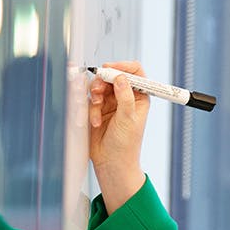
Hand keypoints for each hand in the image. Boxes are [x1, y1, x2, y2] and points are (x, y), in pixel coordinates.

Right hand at [88, 60, 150, 211]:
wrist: (111, 163)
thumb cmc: (126, 145)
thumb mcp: (128, 118)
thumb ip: (125, 96)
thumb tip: (121, 77)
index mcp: (139, 96)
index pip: (134, 72)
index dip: (122, 67)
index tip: (110, 69)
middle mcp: (125, 97)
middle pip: (113, 76)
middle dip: (103, 82)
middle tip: (98, 91)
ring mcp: (111, 103)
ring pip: (99, 86)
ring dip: (95, 97)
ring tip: (97, 111)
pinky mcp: (97, 110)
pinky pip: (90, 100)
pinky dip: (90, 110)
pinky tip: (94, 123)